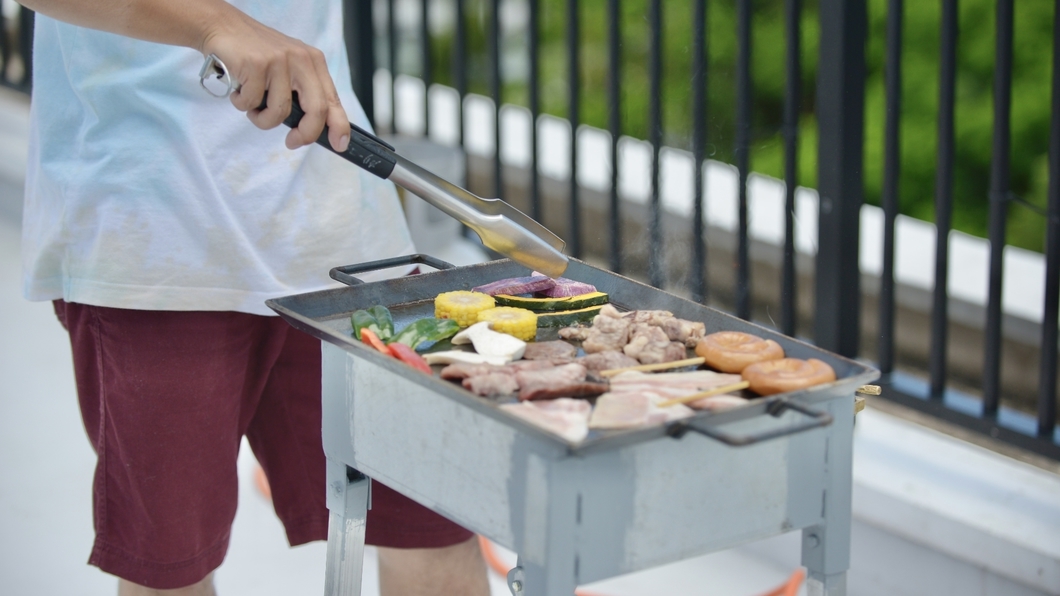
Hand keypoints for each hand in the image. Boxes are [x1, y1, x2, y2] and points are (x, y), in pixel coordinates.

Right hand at [199, 9, 350, 151]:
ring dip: (262, 119)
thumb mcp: (289, 68)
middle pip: (316, 110)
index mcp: (314, 62)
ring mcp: (280, 60)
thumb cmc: (256, 54)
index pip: (333, 100)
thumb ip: (304, 92)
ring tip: (253, 107)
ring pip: (280, 112)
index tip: (339, 145)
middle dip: (305, 134)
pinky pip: (252, 102)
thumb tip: (315, 128)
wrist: (223, 26)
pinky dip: (242, 104)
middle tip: (292, 142)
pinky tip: (239, 90)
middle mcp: (301, 59)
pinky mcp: (256, 63)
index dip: (339, 126)